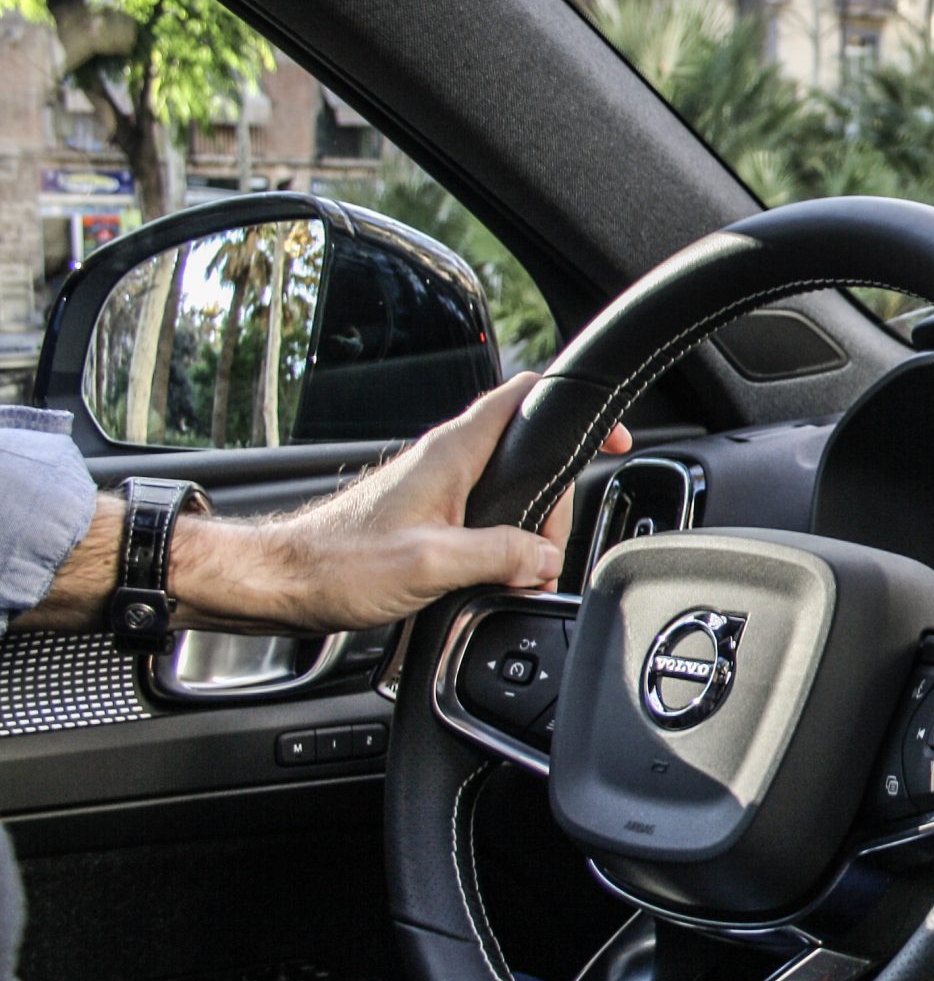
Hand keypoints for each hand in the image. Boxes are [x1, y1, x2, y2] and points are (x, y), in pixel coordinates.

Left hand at [171, 373, 631, 631]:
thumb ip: (498, 555)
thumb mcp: (430, 564)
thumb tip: (545, 559)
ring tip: (521, 574)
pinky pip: (483, 516)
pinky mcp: (423, 516)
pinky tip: (495, 577)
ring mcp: (433, 488)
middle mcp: (443, 461)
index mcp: (450, 454)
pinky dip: (502, 543)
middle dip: (554, 502)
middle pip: (527, 455)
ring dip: (526, 531)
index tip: (610, 434)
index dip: (573, 404)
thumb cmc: (333, 566)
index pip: (523, 396)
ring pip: (507, 491)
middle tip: (549, 551)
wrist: (275, 584)